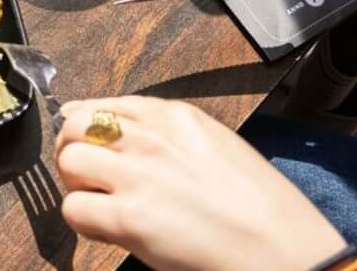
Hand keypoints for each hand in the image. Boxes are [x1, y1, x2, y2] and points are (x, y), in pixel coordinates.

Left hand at [55, 96, 344, 270]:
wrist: (288, 250)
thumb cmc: (262, 209)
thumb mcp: (217, 148)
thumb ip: (167, 138)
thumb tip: (119, 136)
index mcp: (176, 117)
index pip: (104, 106)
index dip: (90, 130)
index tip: (94, 149)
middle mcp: (152, 138)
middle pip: (75, 126)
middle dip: (75, 153)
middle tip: (91, 181)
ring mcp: (138, 175)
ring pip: (68, 161)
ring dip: (77, 186)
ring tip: (101, 206)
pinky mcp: (130, 217)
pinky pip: (74, 208)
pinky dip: (84, 222)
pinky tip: (110, 231)